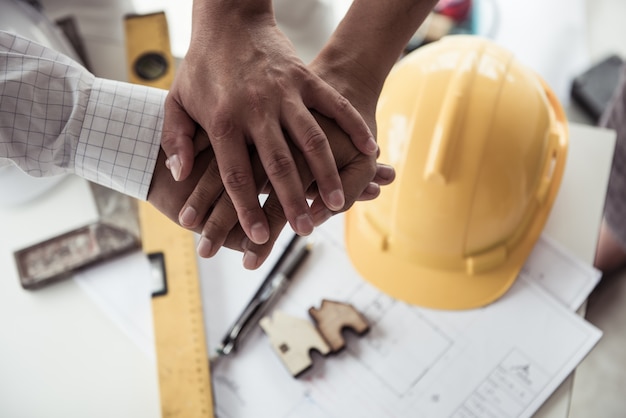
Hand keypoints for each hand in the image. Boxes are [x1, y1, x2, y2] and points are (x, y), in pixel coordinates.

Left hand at [185, 57, 385, 267]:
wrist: (228, 20)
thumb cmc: (201, 66)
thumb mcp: (176, 101)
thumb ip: (176, 139)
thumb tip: (179, 174)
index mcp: (223, 121)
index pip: (237, 175)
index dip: (247, 209)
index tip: (259, 237)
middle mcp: (256, 110)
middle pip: (278, 165)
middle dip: (292, 202)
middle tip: (304, 231)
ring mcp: (285, 93)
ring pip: (311, 140)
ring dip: (326, 174)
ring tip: (339, 203)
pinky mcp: (305, 78)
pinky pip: (334, 105)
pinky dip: (353, 127)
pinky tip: (370, 149)